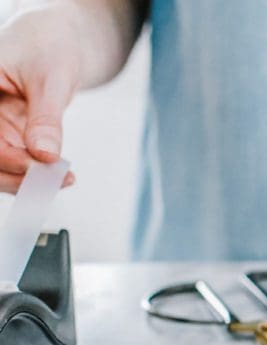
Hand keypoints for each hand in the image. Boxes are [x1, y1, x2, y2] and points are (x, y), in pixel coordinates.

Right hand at [0, 5, 81, 192]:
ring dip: (27, 180)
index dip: (5, 156)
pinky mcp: (6, 137)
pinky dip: (34, 174)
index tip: (38, 165)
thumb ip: (46, 117)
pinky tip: (60, 176)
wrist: (56, 44)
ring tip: (63, 179)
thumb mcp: (52, 79)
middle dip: (16, 175)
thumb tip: (45, 155)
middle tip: (55, 181)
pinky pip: (13, 164)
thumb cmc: (50, 49)